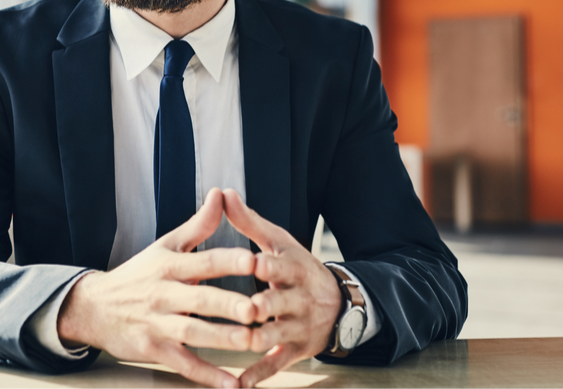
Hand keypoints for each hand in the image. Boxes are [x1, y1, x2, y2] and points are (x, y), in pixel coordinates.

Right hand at [58, 188, 256, 387]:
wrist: (93, 308)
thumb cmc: (138, 275)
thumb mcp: (165, 246)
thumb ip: (198, 225)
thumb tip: (221, 194)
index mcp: (170, 266)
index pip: (203, 261)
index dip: (228, 260)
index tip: (254, 259)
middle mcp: (164, 294)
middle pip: (200, 300)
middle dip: (229, 305)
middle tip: (257, 308)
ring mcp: (157, 325)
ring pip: (194, 333)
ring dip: (222, 340)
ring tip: (251, 342)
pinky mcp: (153, 351)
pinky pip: (184, 364)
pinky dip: (208, 376)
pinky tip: (232, 384)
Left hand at [222, 189, 341, 387]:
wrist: (339, 304)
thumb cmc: (297, 268)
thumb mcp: (280, 243)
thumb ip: (250, 222)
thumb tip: (224, 192)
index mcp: (294, 269)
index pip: (280, 266)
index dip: (267, 265)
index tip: (252, 263)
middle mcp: (299, 299)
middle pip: (281, 303)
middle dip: (266, 305)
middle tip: (249, 307)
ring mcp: (299, 327)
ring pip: (277, 335)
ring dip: (260, 340)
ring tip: (241, 343)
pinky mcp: (297, 351)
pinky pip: (277, 365)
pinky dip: (259, 375)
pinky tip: (239, 384)